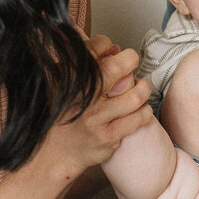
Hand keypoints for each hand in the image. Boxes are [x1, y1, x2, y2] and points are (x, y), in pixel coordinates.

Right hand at [33, 39, 153, 177]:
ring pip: (135, 95)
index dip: (107, 44)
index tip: (110, 50)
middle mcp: (81, 97)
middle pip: (118, 67)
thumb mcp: (60, 84)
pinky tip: (139, 110)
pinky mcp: (108, 137)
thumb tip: (107, 43)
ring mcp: (95, 118)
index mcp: (69, 79)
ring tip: (139, 88)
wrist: (54, 155)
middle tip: (131, 63)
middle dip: (130, 60)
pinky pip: (139, 118)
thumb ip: (79, 60)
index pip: (95, 48)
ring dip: (142, 88)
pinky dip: (144, 111)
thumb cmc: (60, 116)